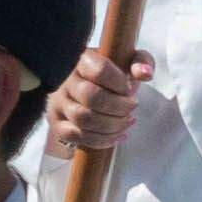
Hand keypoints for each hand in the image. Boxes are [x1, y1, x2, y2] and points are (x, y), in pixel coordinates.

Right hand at [45, 49, 162, 162]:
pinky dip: (101, 140)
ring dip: (112, 125)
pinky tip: (118, 135)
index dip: (120, 84)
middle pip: (91, 97)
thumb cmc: (112, 75)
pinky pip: (76, 137)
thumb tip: (144, 74)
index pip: (100, 71)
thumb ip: (141, 62)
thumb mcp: (129, 62)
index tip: (128, 89)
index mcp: (82, 61)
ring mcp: (58, 103)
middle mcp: (65, 81)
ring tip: (127, 122)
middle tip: (131, 108)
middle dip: (119, 107)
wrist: (91, 90)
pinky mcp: (57, 123)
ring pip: (83, 119)